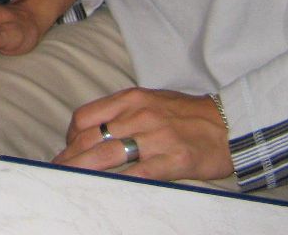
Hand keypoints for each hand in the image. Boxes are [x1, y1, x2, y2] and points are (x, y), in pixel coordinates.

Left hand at [55, 88, 232, 182]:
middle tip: (57, 171)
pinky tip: (107, 189)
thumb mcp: (152, 101)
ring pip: (108, 155)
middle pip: (91, 138)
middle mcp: (140, 115)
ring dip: (84, 170)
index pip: (86, 116)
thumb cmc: (187, 114)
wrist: (230, 124)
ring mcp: (157, 138)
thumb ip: (123, 112)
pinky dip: (120, 182)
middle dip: (70, 157)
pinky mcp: (174, 160)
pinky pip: (140, 173)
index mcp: (132, 99)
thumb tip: (95, 130)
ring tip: (69, 180)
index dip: (70, 136)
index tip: (67, 149)